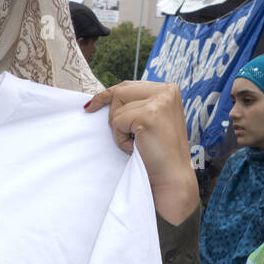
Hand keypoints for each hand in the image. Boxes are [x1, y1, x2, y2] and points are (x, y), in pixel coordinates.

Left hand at [84, 80, 197, 223]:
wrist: (171, 178)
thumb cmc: (158, 153)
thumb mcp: (150, 121)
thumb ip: (137, 105)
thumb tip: (105, 98)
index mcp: (168, 90)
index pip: (129, 85)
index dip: (108, 96)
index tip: (91, 106)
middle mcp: (167, 91)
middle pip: (120, 92)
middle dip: (114, 116)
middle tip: (125, 136)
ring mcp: (160, 101)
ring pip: (117, 109)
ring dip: (120, 131)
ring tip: (138, 144)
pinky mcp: (149, 114)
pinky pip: (117, 122)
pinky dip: (121, 139)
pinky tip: (136, 148)